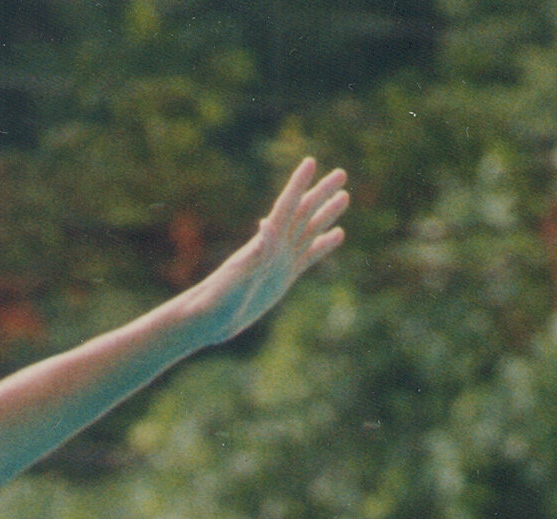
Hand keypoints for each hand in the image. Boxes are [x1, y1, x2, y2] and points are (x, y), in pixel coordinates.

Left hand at [202, 157, 348, 338]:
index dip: (298, 185)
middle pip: (303, 213)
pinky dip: (324, 245)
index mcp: (264, 244)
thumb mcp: (237, 276)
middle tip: (342, 174)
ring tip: (345, 196)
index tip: (310, 162)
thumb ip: (256, 252)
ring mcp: (281, 261)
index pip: (285, 207)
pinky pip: (309, 257)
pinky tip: (339, 234)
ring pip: (309, 231)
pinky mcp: (283, 277)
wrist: (211, 319)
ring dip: (326, 214)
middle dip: (322, 193)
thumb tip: (268, 223)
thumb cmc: (218, 300)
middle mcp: (274, 247)